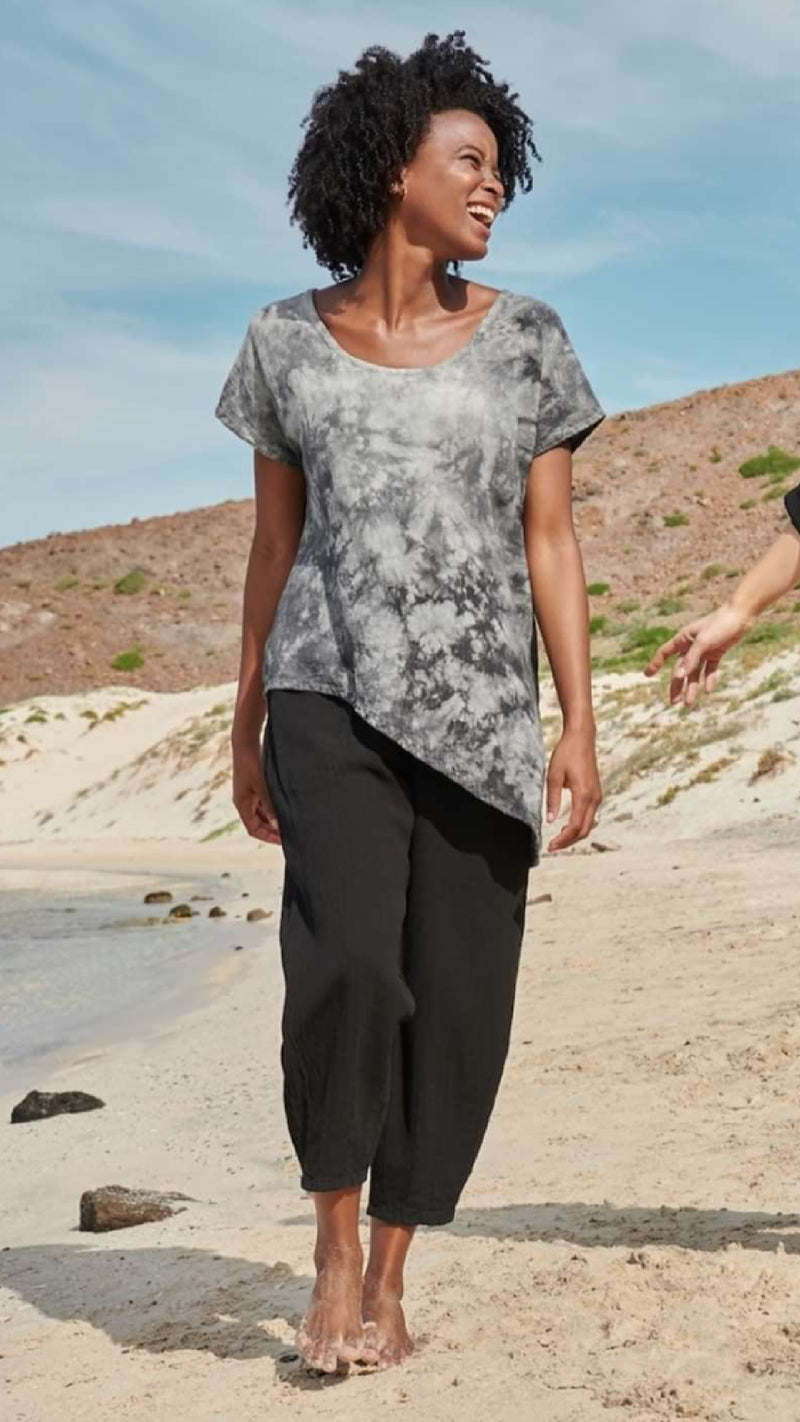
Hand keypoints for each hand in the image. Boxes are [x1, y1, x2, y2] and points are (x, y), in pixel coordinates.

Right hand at [231, 737, 281, 844]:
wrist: (245, 743)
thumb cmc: (250, 764)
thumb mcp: (261, 786)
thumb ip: (269, 804)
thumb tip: (276, 824)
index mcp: (241, 804)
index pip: (253, 829)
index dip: (267, 837)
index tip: (282, 841)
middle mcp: (244, 802)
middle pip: (257, 824)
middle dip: (271, 831)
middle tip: (289, 835)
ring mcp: (249, 795)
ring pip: (261, 814)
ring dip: (272, 820)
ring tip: (289, 823)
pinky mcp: (254, 787)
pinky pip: (263, 804)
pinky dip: (272, 810)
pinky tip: (284, 809)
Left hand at [546, 728, 602, 851]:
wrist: (582, 738)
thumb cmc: (567, 753)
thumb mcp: (553, 776)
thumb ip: (552, 800)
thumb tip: (550, 820)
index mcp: (584, 795)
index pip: (575, 827)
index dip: (563, 840)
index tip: (550, 846)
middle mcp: (594, 798)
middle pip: (584, 830)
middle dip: (569, 841)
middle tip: (552, 846)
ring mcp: (597, 796)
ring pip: (589, 824)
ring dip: (575, 835)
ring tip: (558, 839)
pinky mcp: (596, 793)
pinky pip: (590, 816)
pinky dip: (580, 825)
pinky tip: (567, 827)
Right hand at [643, 604, 750, 707]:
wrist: (741, 616)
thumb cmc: (720, 624)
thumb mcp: (703, 642)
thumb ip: (691, 659)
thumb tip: (678, 676)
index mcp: (683, 639)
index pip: (664, 653)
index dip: (655, 663)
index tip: (646, 675)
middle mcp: (691, 646)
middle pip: (680, 669)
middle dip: (677, 685)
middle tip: (674, 702)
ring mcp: (704, 650)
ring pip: (695, 672)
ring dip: (692, 687)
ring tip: (689, 704)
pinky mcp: (717, 652)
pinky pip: (710, 669)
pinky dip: (709, 679)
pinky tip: (708, 690)